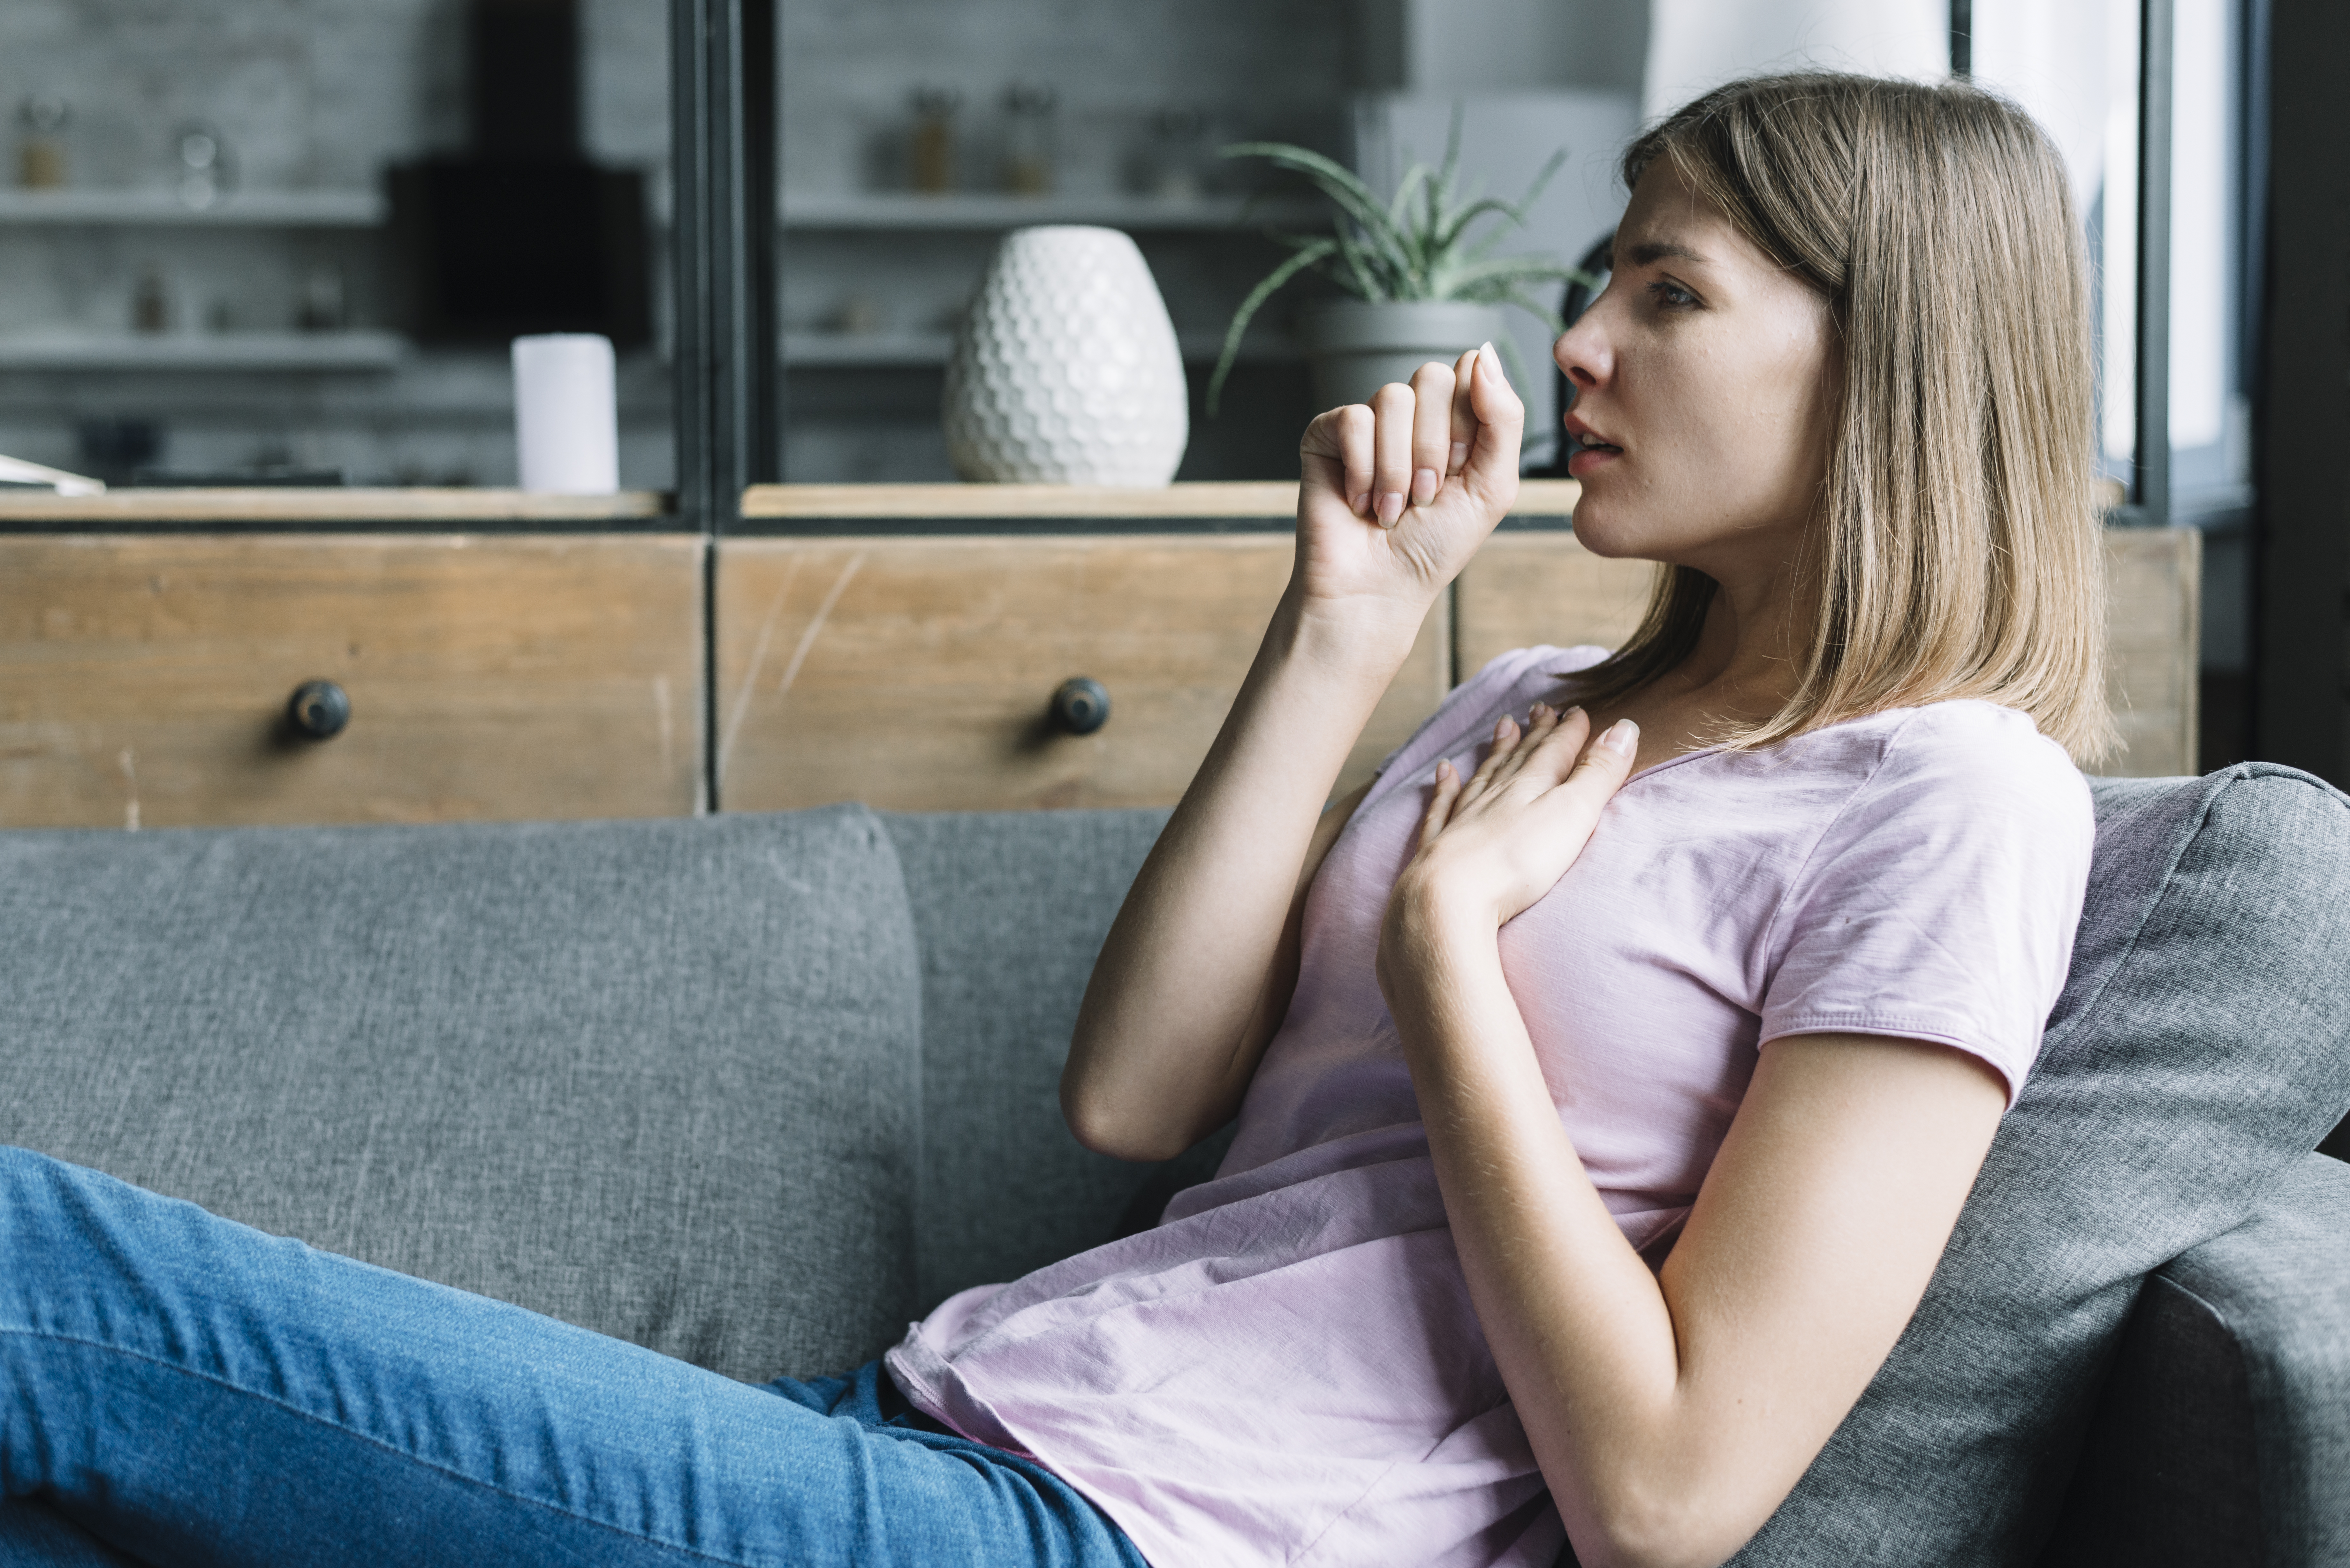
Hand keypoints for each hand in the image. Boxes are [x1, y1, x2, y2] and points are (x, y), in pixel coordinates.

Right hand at [1292, 342, 1523, 619]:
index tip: (1459, 469)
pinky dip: (1363, 469)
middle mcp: (1412, 414)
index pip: (1470, 370)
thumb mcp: (1493, 486)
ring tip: (1392, 508)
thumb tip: (1484, 350)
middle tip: (1426, 494)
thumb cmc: (1436, 545)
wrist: (1378, 587)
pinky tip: (1360, 502)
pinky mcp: (1327, 433)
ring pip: (1392, 397)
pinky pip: (1352, 419)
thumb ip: (1503, 417)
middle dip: (1434, 445)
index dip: (1469, 419)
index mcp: (1455, 419)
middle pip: (1433, 376)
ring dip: (1398, 466)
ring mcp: (1368, 421)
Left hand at [1390, 703, 1638, 933]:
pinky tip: (1443, 771)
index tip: (1576, 711)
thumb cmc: (1518, 859)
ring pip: (1485, 775)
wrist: (1451, 896)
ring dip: (1497, 751)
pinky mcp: (1441, 846)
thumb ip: (1598, 773)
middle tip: (1539, 709)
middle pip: (1520, 758)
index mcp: (1531, 786)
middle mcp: (1496, 795)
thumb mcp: (1573, 813)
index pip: (1555, 751)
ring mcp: (1465, 819)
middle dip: (1535, 734)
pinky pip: (1444, 807)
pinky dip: (1446, 787)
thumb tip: (1625, 728)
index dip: (1569, 731)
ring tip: (1503, 726)